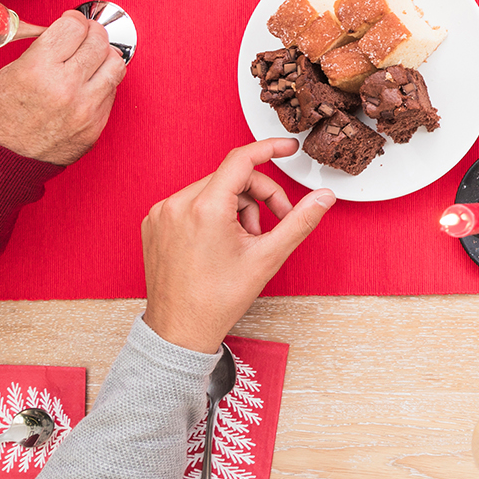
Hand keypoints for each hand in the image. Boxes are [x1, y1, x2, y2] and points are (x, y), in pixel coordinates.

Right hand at [0, 10, 125, 164]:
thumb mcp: (8, 72)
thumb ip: (44, 51)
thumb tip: (69, 34)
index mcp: (38, 69)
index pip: (75, 27)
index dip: (75, 19)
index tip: (73, 21)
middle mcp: (66, 87)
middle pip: (99, 42)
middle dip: (92, 33)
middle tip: (86, 34)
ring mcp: (85, 109)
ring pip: (116, 66)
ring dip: (105, 56)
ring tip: (93, 57)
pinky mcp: (95, 126)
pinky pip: (112, 93)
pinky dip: (103, 82)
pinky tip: (89, 82)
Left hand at [140, 139, 335, 352]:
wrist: (180, 330)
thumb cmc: (218, 299)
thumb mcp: (267, 257)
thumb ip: (299, 221)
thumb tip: (324, 197)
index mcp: (205, 208)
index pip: (241, 159)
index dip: (270, 149)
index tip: (289, 148)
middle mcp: (177, 204)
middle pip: (231, 178)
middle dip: (259, 197)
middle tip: (272, 225)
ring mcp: (161, 213)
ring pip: (213, 190)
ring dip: (237, 207)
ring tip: (244, 240)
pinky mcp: (154, 223)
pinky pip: (192, 202)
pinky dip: (212, 214)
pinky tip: (220, 242)